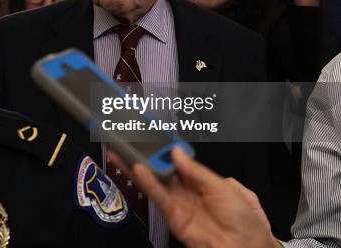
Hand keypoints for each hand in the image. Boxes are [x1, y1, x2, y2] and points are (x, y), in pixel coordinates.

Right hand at [111, 148, 280, 247]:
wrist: (246, 247)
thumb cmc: (244, 220)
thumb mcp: (222, 186)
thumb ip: (195, 169)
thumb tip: (176, 152)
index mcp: (200, 179)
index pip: (177, 159)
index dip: (164, 147)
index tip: (152, 135)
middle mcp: (186, 190)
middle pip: (161, 170)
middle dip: (145, 156)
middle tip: (131, 142)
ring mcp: (178, 203)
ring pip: (154, 181)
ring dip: (139, 167)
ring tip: (125, 153)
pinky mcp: (172, 216)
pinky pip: (158, 196)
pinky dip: (147, 183)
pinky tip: (139, 170)